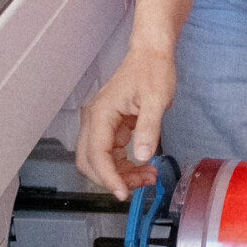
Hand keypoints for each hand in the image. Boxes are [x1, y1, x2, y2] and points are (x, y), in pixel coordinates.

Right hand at [77, 43, 174, 200]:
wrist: (152, 54)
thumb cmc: (152, 70)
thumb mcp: (156, 100)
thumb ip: (149, 129)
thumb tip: (142, 156)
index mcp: (101, 113)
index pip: (97, 155)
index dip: (109, 178)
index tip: (123, 193)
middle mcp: (95, 119)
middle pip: (90, 162)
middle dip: (112, 179)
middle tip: (139, 185)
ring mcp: (102, 124)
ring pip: (100, 161)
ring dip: (120, 174)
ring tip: (147, 177)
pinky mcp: (111, 127)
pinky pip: (111, 154)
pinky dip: (124, 165)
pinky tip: (143, 167)